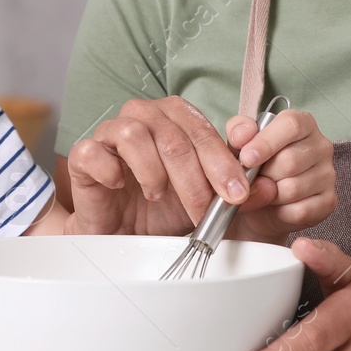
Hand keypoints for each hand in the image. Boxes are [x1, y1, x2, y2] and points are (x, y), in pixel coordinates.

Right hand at [65, 97, 257, 236]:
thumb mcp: (204, 199)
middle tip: (204, 210)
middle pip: (173, 136)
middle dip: (195, 178)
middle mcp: (144, 116)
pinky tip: (121, 187)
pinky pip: (94, 152)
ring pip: (135, 135)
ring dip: (154, 172)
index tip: (237, 194)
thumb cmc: (163, 209)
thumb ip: (232, 189)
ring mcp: (111, 132)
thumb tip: (265, 187)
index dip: (222, 162)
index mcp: (175, 118)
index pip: (202, 130)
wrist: (122, 234)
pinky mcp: (85, 154)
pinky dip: (112, 171)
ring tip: (158, 196)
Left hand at [221, 108, 335, 243]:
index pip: (291, 125)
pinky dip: (281, 212)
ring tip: (265, 190)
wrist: (256, 203)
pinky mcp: (328, 201)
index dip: (266, 142)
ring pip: (293, 188)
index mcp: (302, 124)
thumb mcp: (239, 142)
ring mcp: (328, 174)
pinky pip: (300, 211)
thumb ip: (238, 130)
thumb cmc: (253, 166)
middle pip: (290, 160)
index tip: (247, 158)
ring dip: (270, 195)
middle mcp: (321, 146)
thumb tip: (242, 136)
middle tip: (253, 178)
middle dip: (264, 175)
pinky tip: (276, 206)